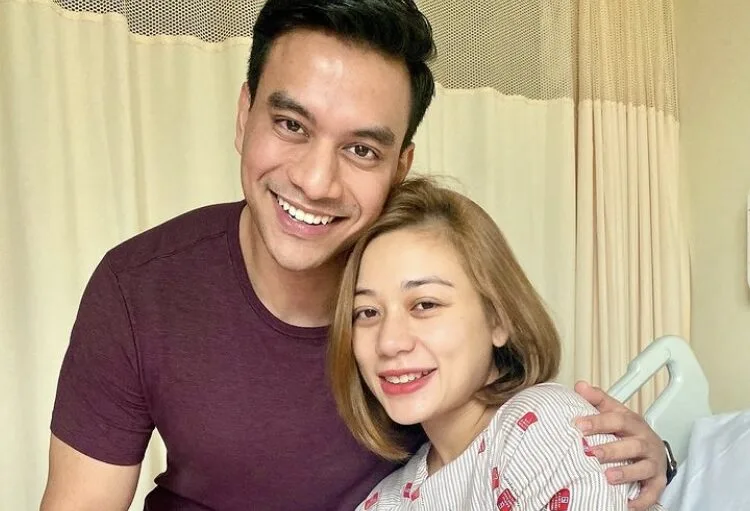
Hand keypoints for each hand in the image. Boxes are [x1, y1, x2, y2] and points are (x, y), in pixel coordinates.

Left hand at [574, 381, 666, 509]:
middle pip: (631, 444)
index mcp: (633, 423)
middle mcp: (645, 441)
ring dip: (626, 473)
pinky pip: (652, 492)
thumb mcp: (615, 411)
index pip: (616, 418)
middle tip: (591, 452)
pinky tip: (627, 505)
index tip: (578, 425)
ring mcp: (653, 462)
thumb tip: (580, 385)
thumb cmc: (629, 430)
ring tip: (608, 477)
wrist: (654, 448)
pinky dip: (641, 500)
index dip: (598, 421)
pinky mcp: (658, 481)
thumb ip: (597, 399)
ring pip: (643, 468)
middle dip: (611, 449)